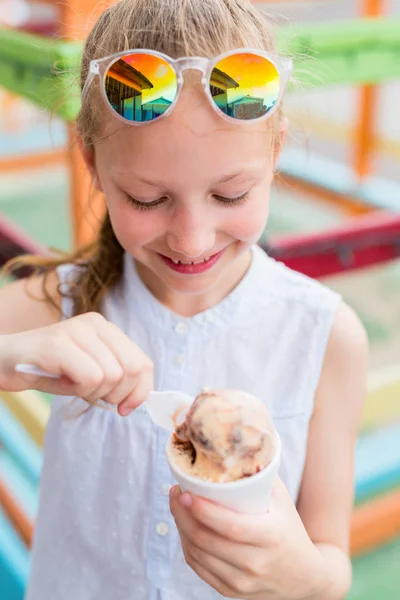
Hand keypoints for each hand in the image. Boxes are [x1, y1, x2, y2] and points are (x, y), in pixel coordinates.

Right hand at [0, 312, 152, 415]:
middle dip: (117, 394)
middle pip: (132, 369)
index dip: (139, 391)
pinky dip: (80, 390)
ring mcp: (76, 330)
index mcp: (106, 328)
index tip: (125, 407)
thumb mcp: (87, 372)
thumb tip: (136, 400)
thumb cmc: (46, 369)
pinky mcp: (58, 343)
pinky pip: (90, 377)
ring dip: (93, 392)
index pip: (142, 362)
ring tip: (72, 385)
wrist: (2, 361)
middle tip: (94, 396)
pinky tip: (62, 383)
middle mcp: (94, 323)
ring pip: (112, 375)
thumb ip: (114, 378)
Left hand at [170, 478, 326, 598]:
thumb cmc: (290, 530)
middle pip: (207, 540)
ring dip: (180, 527)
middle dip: (182, 514)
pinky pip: (199, 568)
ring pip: (198, 554)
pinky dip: (187, 546)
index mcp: (271, 536)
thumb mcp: (283, 501)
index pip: (230, 527)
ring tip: (177, 505)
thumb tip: (235, 444)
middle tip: (175, 492)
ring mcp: (242, 582)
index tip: (185, 491)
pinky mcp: (231, 592)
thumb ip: (260, 474)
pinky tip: (184, 527)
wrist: (305, 578)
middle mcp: (255, 563)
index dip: (203, 510)